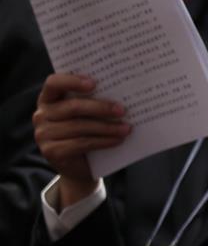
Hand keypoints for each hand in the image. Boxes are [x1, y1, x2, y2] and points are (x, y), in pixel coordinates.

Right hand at [33, 73, 129, 207]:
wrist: (80, 164)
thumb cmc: (87, 130)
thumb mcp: (88, 113)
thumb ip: (95, 99)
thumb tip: (123, 92)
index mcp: (49, 98)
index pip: (54, 83)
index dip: (72, 81)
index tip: (94, 83)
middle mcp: (42, 115)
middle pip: (73, 107)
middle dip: (101, 108)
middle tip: (122, 110)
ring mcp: (44, 134)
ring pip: (80, 127)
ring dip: (107, 127)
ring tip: (126, 128)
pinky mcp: (52, 152)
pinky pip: (81, 143)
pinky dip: (103, 141)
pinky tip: (118, 140)